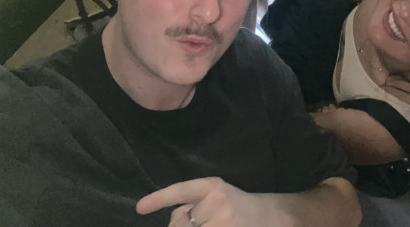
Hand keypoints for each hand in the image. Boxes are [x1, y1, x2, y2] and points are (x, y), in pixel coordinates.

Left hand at [137, 177, 280, 226]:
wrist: (268, 216)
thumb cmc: (235, 206)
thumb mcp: (214, 197)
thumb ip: (190, 206)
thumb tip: (172, 224)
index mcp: (212, 186)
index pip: (181, 191)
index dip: (160, 199)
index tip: (140, 207)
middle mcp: (218, 201)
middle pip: (180, 224)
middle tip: (195, 222)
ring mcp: (224, 222)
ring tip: (207, 224)